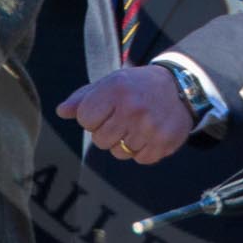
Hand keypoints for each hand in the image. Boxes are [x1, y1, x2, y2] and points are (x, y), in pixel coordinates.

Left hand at [57, 65, 194, 163]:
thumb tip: (62, 111)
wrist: (181, 87)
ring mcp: (149, 127)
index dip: (93, 118)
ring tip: (138, 125)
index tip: (107, 110)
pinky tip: (150, 134)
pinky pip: (140, 159)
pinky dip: (143, 150)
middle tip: (124, 118)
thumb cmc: (138, 86)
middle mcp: (132, 108)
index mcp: (116, 89)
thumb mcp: (111, 83)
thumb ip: (84, 98)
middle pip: (100, 140)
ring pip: (119, 153)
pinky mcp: (163, 142)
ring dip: (126, 142)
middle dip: (108, 132)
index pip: (85, 119)